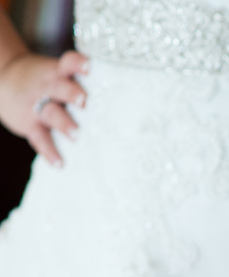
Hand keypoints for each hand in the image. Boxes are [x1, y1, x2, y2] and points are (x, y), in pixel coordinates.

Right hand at [0, 50, 87, 165]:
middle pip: (59, 88)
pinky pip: (39, 139)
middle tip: (84, 101)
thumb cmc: (42, 80)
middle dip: (71, 93)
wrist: (3, 80)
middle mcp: (48, 87)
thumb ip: (77, 82)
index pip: (67, 63)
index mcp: (57, 73)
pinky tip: (60, 164)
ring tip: (76, 136)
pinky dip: (49, 152)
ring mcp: (37, 106)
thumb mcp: (54, 72)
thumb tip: (119, 100)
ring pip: (51, 113)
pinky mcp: (29, 125)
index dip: (77, 63)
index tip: (89, 65)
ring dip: (64, 124)